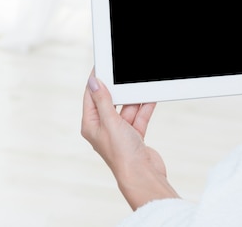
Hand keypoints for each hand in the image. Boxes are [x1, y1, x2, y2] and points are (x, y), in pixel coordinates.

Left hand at [81, 69, 178, 209]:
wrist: (143, 174)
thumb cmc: (122, 154)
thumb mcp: (110, 121)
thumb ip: (103, 101)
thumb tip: (94, 82)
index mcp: (91, 125)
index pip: (90, 97)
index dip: (96, 81)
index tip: (102, 67)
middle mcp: (104, 128)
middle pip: (111, 101)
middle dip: (120, 90)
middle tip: (124, 75)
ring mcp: (120, 132)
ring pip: (127, 108)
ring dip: (135, 100)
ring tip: (141, 86)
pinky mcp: (135, 135)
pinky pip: (139, 116)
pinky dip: (145, 108)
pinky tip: (150, 98)